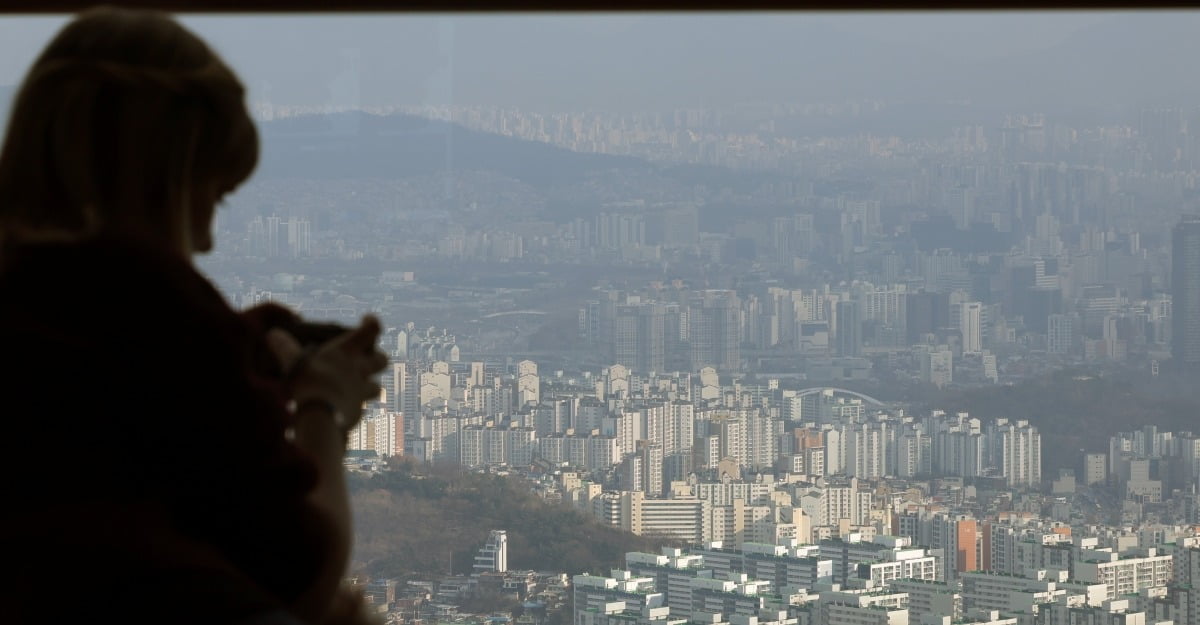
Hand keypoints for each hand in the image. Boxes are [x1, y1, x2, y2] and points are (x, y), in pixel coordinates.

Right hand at [266, 315, 388, 430]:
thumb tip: (272, 334)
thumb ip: (284, 346)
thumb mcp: (291, 360)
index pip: (372, 329)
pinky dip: (354, 406)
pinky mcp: (358, 412)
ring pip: (376, 386)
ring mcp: (361, 392)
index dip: (371, 323)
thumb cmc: (307, 383)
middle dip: (376, 358)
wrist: (319, 418)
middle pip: (383, 360)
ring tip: (355, 386)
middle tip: (365, 359)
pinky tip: (341, 407)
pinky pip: (362, 407)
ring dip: (368, 385)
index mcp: (347, 351)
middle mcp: (359, 370)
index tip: (366, 320)